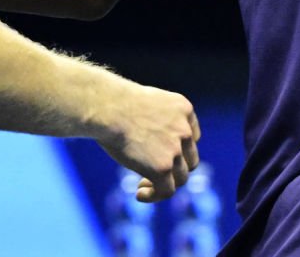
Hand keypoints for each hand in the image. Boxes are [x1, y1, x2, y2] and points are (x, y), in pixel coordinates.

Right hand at [96, 85, 199, 202]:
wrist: (107, 108)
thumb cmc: (114, 103)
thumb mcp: (146, 103)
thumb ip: (156, 120)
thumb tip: (152, 141)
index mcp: (183, 108)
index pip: (192, 137)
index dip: (179, 150)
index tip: (161, 155)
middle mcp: (184, 130)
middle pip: (189, 159)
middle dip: (174, 168)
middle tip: (151, 172)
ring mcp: (175, 150)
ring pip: (180, 178)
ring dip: (164, 184)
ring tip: (142, 185)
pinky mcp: (163, 168)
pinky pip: (166, 191)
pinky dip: (154, 196)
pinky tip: (139, 195)